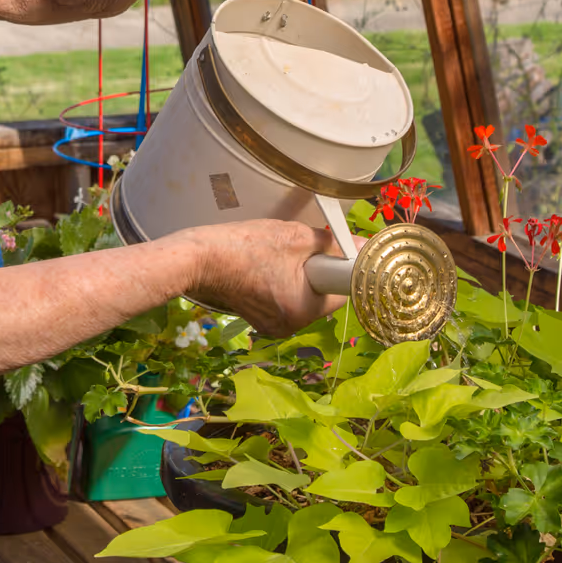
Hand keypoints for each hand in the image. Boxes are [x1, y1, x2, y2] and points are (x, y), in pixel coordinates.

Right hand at [178, 218, 342, 337]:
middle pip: (321, 296)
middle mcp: (290, 326)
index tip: (334, 250)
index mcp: (303, 310)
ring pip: (303, 297)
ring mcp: (273, 325)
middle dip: (317, 271)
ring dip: (300, 277)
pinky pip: (285, 300)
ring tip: (278, 256)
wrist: (199, 259)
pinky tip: (266, 266)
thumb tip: (362, 247)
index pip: (341, 291)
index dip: (341, 267)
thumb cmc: (245, 246)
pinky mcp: (259, 319)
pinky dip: (283, 284)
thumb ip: (333, 243)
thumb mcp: (296, 236)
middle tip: (300, 248)